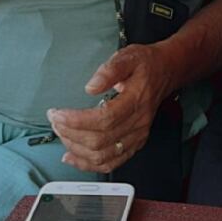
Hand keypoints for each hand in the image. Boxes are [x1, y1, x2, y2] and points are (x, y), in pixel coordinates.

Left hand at [47, 44, 173, 172]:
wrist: (166, 71)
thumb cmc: (146, 63)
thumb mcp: (128, 56)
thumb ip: (109, 70)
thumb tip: (91, 87)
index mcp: (136, 100)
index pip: (104, 119)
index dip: (77, 120)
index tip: (58, 114)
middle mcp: (138, 122)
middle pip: (100, 140)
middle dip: (71, 133)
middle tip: (55, 121)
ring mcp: (137, 135)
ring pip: (102, 156)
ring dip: (76, 149)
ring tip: (61, 134)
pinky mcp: (134, 143)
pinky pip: (110, 163)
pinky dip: (88, 164)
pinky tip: (72, 156)